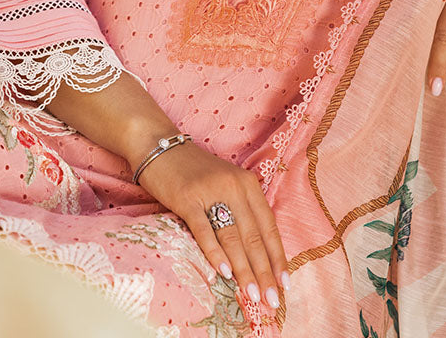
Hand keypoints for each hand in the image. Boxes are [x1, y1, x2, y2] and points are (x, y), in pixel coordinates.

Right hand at [136, 141, 288, 310]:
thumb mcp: (226, 184)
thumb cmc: (194, 172)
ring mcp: (211, 191)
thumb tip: (256, 254)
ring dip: (244, 270)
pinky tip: (224, 273)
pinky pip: (204, 230)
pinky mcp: (187, 198)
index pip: (269, 226)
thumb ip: (241, 210)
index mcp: (248, 183)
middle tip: (271, 300)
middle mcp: (234, 186)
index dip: (278, 256)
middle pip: (253, 236)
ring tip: (253, 295)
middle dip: (264, 272)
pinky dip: (215, 253)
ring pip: (233, 237)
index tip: (285, 284)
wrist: (160, 146)